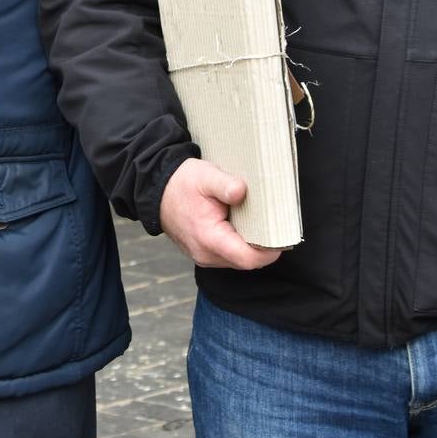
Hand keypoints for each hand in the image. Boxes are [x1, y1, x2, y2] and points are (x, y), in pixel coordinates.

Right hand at [158, 158, 282, 271]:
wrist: (155, 190)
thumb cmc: (181, 183)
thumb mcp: (205, 176)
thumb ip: (225, 185)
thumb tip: (242, 191)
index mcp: (208, 238)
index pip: (249, 258)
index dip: (270, 251)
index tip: (281, 234)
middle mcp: (205, 254)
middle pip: (247, 261)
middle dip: (263, 247)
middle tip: (273, 224)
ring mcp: (203, 257)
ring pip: (239, 260)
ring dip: (250, 246)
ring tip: (256, 223)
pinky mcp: (203, 254)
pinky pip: (229, 256)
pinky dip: (238, 244)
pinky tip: (241, 226)